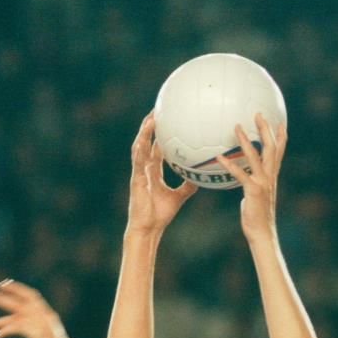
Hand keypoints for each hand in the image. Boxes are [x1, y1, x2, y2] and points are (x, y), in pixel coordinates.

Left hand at [0, 280, 76, 337]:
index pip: (32, 295)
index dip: (17, 288)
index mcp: (48, 315)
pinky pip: (14, 328)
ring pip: (13, 314)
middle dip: (1, 297)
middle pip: (19, 301)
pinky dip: (3, 333)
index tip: (3, 284)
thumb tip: (22, 326)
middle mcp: (45, 315)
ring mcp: (41, 323)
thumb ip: (35, 328)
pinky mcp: (36, 332)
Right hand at [127, 112, 197, 234]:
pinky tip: (144, 140)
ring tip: (151, 118)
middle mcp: (144, 168)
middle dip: (150, 126)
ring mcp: (139, 173)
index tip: (166, 120)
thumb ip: (187, 186)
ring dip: (144, 132)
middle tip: (158, 109)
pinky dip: (140, 150)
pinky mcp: (136, 180)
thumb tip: (201, 177)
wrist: (149, 228)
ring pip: (140, 147)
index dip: (159, 134)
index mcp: (153, 171)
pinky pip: (138, 162)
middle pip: (146, 141)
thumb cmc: (160, 215)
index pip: (156, 148)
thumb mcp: (179, 197)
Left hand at [216, 113, 286, 242]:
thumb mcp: (257, 196)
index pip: (279, 152)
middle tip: (258, 113)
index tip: (280, 121)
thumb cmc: (257, 217)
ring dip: (247, 140)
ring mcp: (263, 183)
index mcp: (272, 177)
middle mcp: (270, 177)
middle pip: (271, 148)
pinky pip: (240, 174)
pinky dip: (229, 164)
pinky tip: (219, 156)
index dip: (281, 136)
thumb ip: (253, 184)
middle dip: (266, 129)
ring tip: (237, 126)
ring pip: (256, 156)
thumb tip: (245, 179)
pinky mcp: (253, 190)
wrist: (262, 232)